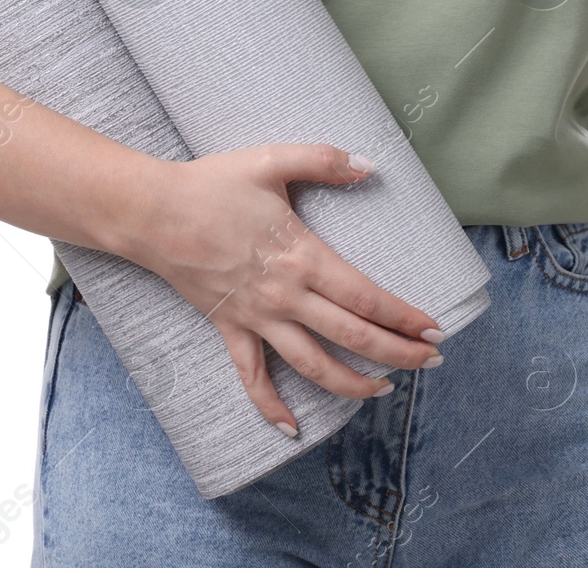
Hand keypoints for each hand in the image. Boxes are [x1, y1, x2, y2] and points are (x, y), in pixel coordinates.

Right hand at [116, 144, 445, 435]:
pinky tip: (291, 427)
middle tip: (431, 362)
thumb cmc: (213, 184)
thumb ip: (323, 159)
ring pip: (313, 366)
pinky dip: (270, 406)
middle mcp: (285, 296)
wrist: (153, 213)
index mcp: (303, 257)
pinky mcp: (230, 328)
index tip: (435, 330)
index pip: (366, 297)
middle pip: (351, 336)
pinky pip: (252, 376)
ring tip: (384, 390)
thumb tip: (368, 165)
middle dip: (397, 354)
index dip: (404, 317)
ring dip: (352, 384)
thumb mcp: (271, 160)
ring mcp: (257, 318)